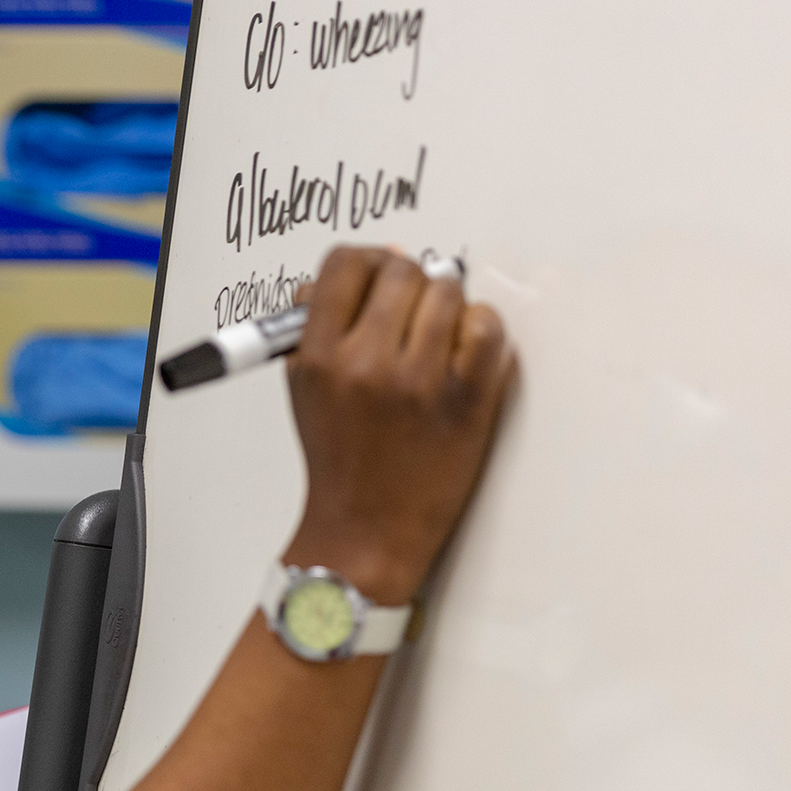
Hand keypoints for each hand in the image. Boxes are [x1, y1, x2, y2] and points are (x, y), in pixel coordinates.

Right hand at [281, 246, 512, 603]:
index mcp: (319, 357)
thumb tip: (347, 274)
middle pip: (401, 270)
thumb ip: (314, 327)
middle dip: (409, 282)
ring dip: (446, 304)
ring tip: (436, 334)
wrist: (367, 530)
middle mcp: (366, 363)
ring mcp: (419, 381)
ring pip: (448, 292)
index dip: (366, 260)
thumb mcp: (303, 388)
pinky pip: (487, 328)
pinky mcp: (466, 400)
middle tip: (412, 306)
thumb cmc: (339, 462)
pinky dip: (481, 329)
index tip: (378, 270)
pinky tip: (465, 350)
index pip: (344, 266)